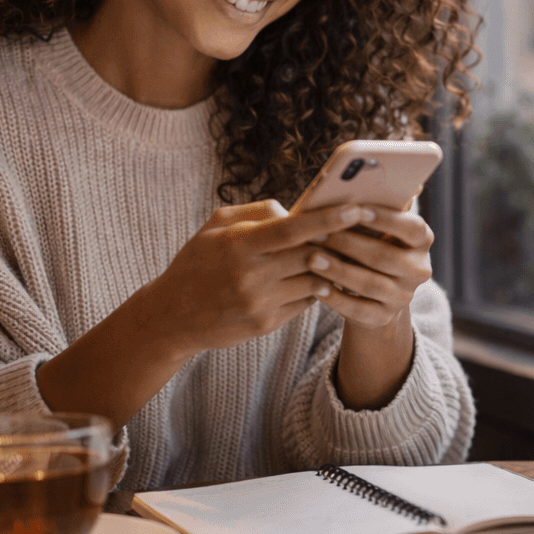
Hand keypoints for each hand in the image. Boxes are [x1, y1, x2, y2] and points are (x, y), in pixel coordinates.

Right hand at [147, 199, 382, 356]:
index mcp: (240, 244)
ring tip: (341, 254)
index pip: (294, 228)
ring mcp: (260, 302)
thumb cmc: (198, 262)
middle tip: (362, 230)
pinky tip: (317, 278)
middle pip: (312, 254)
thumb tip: (296, 210)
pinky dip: (315, 288)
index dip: (330, 218)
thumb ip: (258, 212)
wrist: (171, 317)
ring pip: (316, 280)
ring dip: (330, 267)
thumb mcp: (216, 226)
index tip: (359, 208)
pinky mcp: (266, 324)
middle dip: (339, 242)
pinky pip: (306, 302)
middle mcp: (252, 275)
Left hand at [305, 207, 434, 328]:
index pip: (412, 227)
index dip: (386, 218)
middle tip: (318, 232)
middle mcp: (419, 269)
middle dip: (349, 243)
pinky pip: (359, 310)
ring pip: (370, 284)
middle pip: (385, 256)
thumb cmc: (371, 244)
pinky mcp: (384, 317)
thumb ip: (375, 205)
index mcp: (422, 240)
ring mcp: (404, 296)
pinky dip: (336, 298)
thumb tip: (372, 179)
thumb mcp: (377, 226)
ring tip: (311, 258)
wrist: (374, 293)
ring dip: (339, 270)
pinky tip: (316, 287)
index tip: (357, 208)